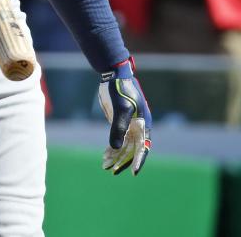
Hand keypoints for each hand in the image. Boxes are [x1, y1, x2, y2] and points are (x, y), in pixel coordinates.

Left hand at [98, 58, 151, 175]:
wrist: (113, 76)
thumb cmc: (120, 90)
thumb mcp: (120, 109)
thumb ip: (119, 128)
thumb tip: (116, 148)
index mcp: (143, 124)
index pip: (143, 147)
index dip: (139, 161)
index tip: (134, 173)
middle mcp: (138, 127)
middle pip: (132, 149)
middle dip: (123, 161)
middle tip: (112, 171)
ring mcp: (128, 124)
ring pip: (123, 145)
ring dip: (115, 156)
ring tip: (104, 166)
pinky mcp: (119, 121)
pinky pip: (117, 138)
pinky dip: (111, 147)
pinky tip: (104, 155)